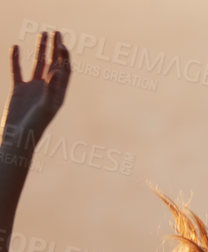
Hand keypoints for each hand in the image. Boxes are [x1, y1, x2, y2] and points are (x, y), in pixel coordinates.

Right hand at [4, 31, 70, 148]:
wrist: (18, 137)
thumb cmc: (35, 126)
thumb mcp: (46, 106)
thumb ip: (52, 89)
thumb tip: (58, 70)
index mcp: (58, 93)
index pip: (65, 71)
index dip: (65, 57)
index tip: (62, 44)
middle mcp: (48, 89)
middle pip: (54, 64)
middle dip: (56, 48)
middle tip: (57, 31)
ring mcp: (33, 89)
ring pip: (38, 64)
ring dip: (41, 49)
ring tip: (43, 33)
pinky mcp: (19, 90)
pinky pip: (17, 71)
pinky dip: (16, 59)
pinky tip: (15, 47)